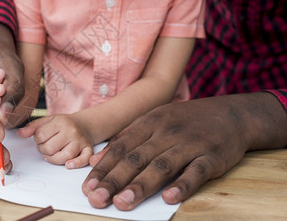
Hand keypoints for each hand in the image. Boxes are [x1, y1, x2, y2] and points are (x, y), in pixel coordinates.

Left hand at [18, 114, 93, 168]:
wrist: (84, 124)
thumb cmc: (64, 124)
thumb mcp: (48, 120)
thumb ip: (33, 127)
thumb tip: (20, 133)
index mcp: (60, 122)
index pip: (41, 135)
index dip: (37, 139)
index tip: (40, 138)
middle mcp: (71, 131)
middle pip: (50, 148)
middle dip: (44, 150)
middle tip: (45, 146)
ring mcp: (80, 141)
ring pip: (65, 156)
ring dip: (54, 159)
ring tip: (52, 154)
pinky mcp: (88, 149)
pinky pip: (83, 160)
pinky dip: (75, 164)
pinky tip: (68, 164)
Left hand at [82, 92, 286, 210]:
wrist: (229, 114)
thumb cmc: (184, 121)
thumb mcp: (153, 121)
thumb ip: (126, 139)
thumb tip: (97, 160)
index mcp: (149, 122)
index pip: (120, 148)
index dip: (103, 168)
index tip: (87, 187)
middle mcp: (166, 131)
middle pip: (136, 158)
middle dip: (114, 179)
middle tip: (97, 198)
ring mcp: (189, 143)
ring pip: (162, 165)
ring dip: (141, 185)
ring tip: (123, 202)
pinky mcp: (212, 156)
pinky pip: (196, 171)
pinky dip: (182, 185)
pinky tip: (168, 198)